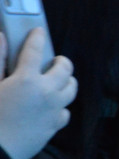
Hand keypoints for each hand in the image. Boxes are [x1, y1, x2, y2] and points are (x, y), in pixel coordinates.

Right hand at [0, 30, 76, 158]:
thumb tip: (1, 37)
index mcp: (26, 80)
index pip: (35, 50)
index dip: (37, 38)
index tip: (38, 31)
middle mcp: (47, 93)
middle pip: (65, 69)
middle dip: (61, 61)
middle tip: (53, 60)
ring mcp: (54, 110)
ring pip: (72, 89)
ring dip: (66, 81)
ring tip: (56, 80)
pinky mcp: (55, 126)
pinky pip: (65, 111)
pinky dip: (60, 105)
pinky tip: (50, 105)